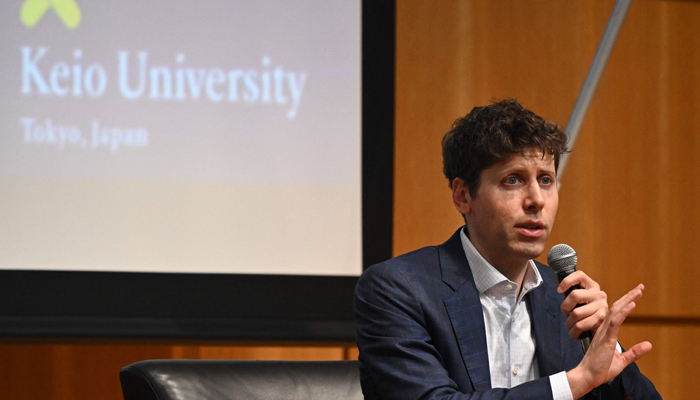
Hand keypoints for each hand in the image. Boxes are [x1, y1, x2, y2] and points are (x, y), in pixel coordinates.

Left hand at [558, 270, 607, 339]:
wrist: (601, 331)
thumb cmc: (585, 314)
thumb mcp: (578, 300)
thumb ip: (569, 290)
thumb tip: (558, 279)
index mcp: (592, 286)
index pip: (579, 275)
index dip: (567, 281)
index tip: (559, 290)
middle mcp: (599, 294)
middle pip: (574, 295)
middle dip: (565, 307)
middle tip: (567, 314)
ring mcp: (602, 305)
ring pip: (576, 313)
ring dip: (569, 323)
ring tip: (571, 325)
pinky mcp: (601, 318)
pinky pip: (580, 325)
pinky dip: (574, 331)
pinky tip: (575, 332)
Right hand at [566, 284, 651, 398]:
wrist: (587, 377)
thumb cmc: (599, 369)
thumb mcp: (621, 360)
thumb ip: (634, 352)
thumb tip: (649, 344)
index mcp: (607, 332)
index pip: (617, 313)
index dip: (627, 302)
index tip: (636, 293)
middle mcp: (604, 329)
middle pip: (617, 308)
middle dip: (629, 296)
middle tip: (640, 287)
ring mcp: (604, 332)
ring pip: (616, 311)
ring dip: (628, 300)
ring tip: (638, 291)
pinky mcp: (606, 338)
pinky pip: (615, 322)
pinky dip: (623, 312)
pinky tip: (631, 304)